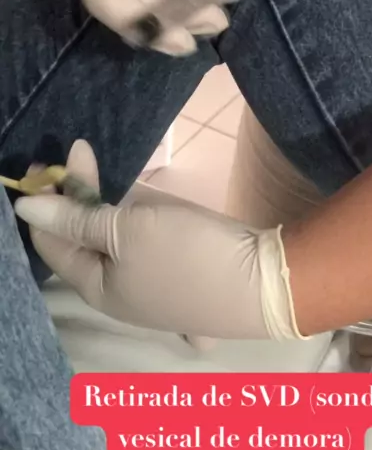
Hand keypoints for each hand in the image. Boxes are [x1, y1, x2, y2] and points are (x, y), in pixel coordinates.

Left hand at [15, 141, 303, 339]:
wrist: (267, 286)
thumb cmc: (189, 256)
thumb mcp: (126, 230)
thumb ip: (76, 218)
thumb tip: (25, 207)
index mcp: (97, 288)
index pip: (52, 242)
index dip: (47, 198)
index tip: (53, 156)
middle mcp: (122, 297)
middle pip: (86, 243)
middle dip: (80, 199)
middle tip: (82, 153)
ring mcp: (157, 296)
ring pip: (120, 250)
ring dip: (110, 217)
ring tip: (115, 185)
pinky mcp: (188, 287)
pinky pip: (155, 261)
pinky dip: (146, 245)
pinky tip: (150, 241)